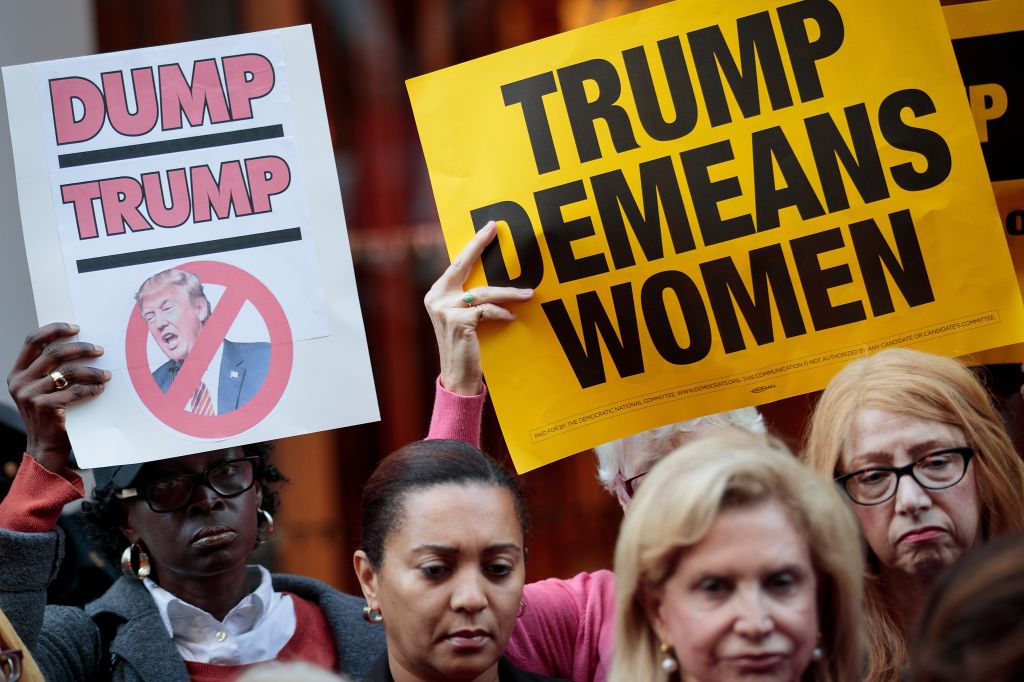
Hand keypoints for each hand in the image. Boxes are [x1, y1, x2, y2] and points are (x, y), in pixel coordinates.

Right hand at [7, 323, 109, 471]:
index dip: (54, 330)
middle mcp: (20, 382)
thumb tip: (78, 345)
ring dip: (92, 371)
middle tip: (99, 350)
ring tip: (106, 374)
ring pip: (68, 372)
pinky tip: (100, 389)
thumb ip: (48, 370)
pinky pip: (75, 391)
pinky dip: (91, 388)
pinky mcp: (45, 407)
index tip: (76, 328)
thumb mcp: (40, 389)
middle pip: (54, 353)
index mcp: (17, 373)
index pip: (32, 341)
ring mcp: (30, 395)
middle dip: (81, 348)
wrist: (44, 445)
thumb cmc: (50, 413)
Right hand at [424, 221, 533, 394]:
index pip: (457, 263)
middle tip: (496, 230)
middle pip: (463, 264)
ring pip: (485, 292)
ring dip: (509, 293)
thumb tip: (495, 280)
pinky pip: (488, 310)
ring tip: (528, 294)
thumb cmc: (465, 347)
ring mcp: (445, 309)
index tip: (489, 228)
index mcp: (437, 293)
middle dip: (480, 244)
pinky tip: (511, 318)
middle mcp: (437, 298)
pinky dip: (502, 313)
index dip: (474, 245)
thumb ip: (470, 298)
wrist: (457, 377)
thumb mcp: (463, 318)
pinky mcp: (458, 321)